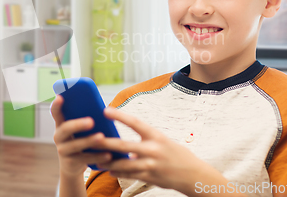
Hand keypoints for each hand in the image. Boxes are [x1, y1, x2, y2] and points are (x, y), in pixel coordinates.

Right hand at [50, 95, 111, 177]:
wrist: (73, 165)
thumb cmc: (81, 140)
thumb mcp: (81, 130)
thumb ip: (86, 119)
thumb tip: (105, 110)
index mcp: (61, 124)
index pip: (55, 112)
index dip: (56, 105)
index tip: (60, 97)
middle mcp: (58, 136)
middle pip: (65, 128)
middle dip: (78, 124)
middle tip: (91, 121)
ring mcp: (62, 150)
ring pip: (75, 145)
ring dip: (89, 141)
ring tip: (101, 137)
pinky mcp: (70, 162)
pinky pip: (84, 159)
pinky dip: (97, 156)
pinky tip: (108, 155)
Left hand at [94, 107, 223, 194]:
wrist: (194, 175)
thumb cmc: (177, 155)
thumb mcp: (163, 141)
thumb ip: (146, 141)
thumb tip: (126, 146)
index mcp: (156, 136)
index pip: (135, 123)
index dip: (120, 116)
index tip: (105, 110)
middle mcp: (153, 150)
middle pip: (124, 146)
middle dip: (107, 143)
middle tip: (92, 139)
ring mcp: (151, 165)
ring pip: (124, 164)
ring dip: (109, 162)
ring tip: (97, 159)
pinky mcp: (150, 177)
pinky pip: (129, 175)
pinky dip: (118, 173)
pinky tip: (109, 170)